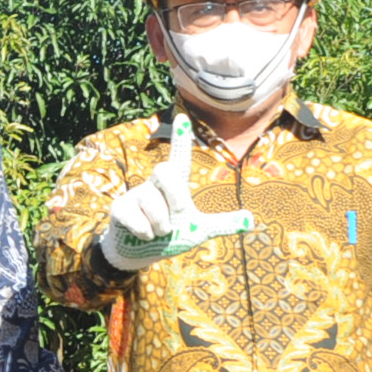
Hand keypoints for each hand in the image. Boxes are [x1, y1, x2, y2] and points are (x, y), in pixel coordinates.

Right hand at [99, 126, 253, 271]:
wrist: (141, 254)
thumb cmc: (171, 235)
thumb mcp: (200, 230)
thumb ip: (223, 223)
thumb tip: (251, 220)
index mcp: (174, 185)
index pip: (180, 158)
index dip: (181, 138)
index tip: (183, 117)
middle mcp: (154, 185)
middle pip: (165, 170)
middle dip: (175, 195)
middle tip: (179, 214)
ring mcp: (135, 195)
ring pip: (152, 202)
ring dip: (162, 225)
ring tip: (159, 233)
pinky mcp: (119, 209)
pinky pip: (137, 219)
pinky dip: (146, 233)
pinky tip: (143, 235)